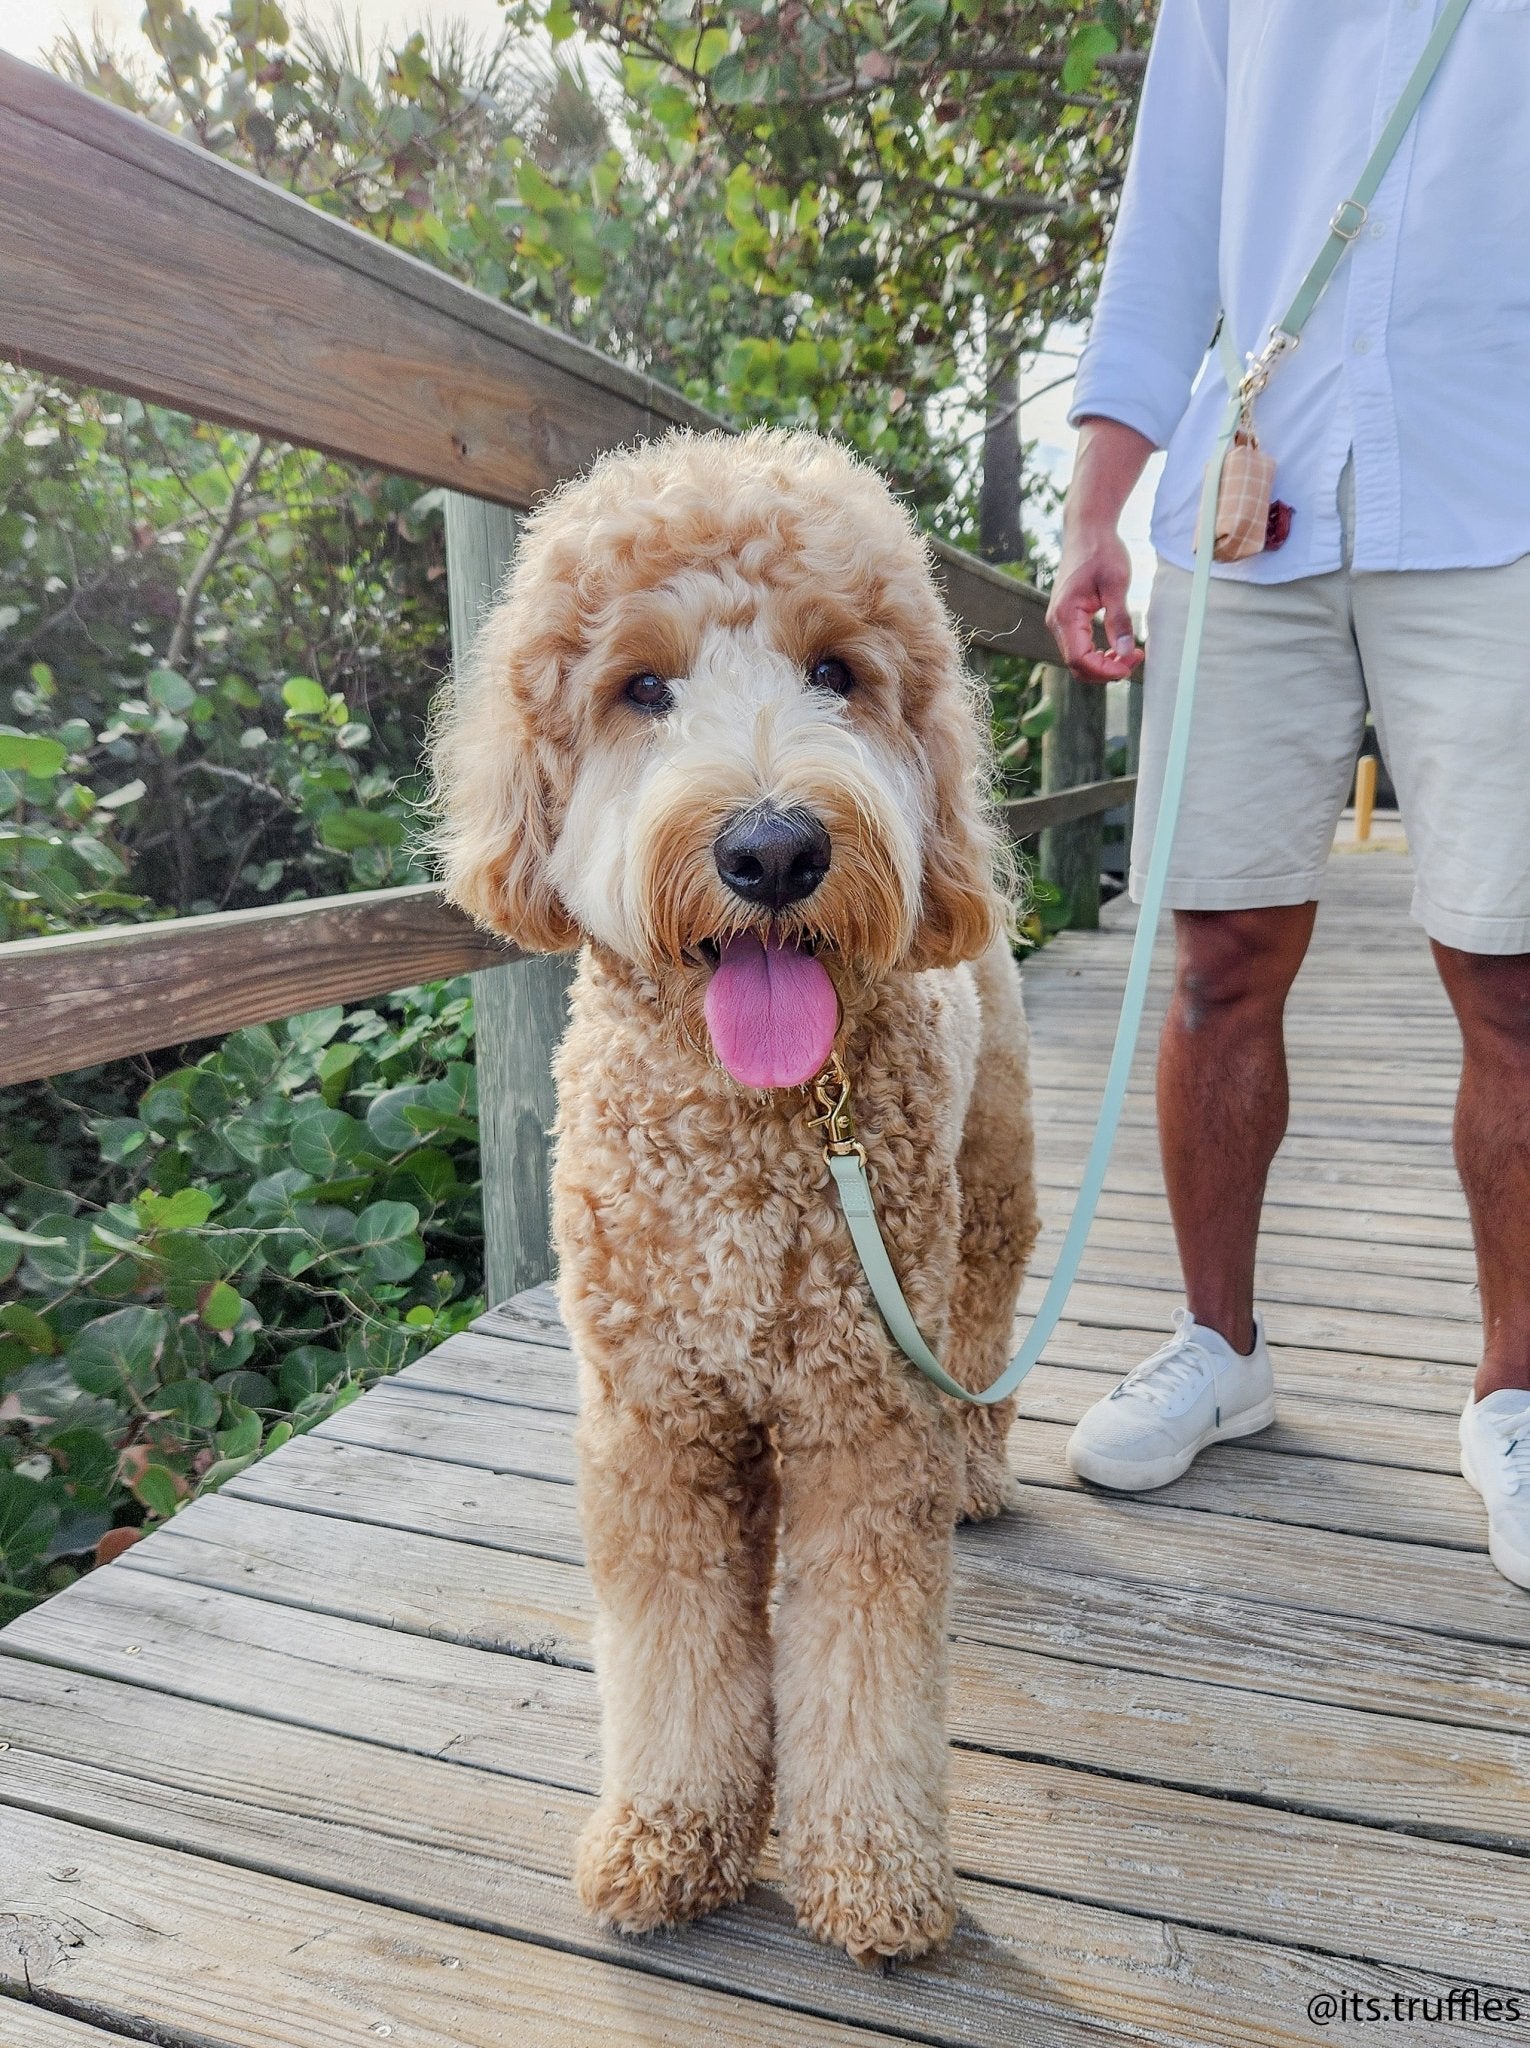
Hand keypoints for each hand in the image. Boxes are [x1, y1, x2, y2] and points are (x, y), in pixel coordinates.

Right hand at [1046, 519, 1143, 682]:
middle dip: (1105, 670)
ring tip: (1129, 652)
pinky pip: (1078, 647)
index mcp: (1065, 615)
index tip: (1131, 663)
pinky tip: (1117, 646)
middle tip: (1134, 657)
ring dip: (1103, 663)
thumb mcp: (1117, 584)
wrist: (1087, 530)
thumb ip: (1120, 620)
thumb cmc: (1101, 551)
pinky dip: (1097, 654)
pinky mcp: (1066, 619)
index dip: (1105, 670)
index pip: (1080, 659)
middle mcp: (1056, 622)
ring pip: (1077, 659)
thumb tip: (1125, 650)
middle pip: (1076, 665)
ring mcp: (1059, 621)